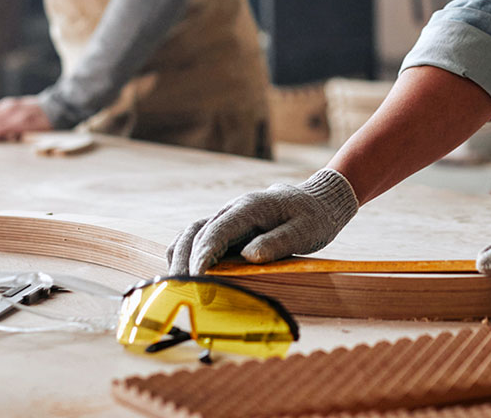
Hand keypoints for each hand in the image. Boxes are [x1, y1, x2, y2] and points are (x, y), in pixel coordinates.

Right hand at [167, 168, 358, 274]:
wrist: (317, 200)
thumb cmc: (313, 217)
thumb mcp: (305, 230)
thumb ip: (277, 242)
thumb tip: (249, 256)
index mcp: (250, 207)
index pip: (217, 231)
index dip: (202, 256)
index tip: (194, 280)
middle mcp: (233, 210)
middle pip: (198, 233)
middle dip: (185, 262)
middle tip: (178, 291)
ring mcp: (229, 217)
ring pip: (193, 233)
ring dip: (180, 257)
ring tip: (173, 285)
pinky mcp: (228, 227)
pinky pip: (200, 237)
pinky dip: (186, 253)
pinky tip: (181, 272)